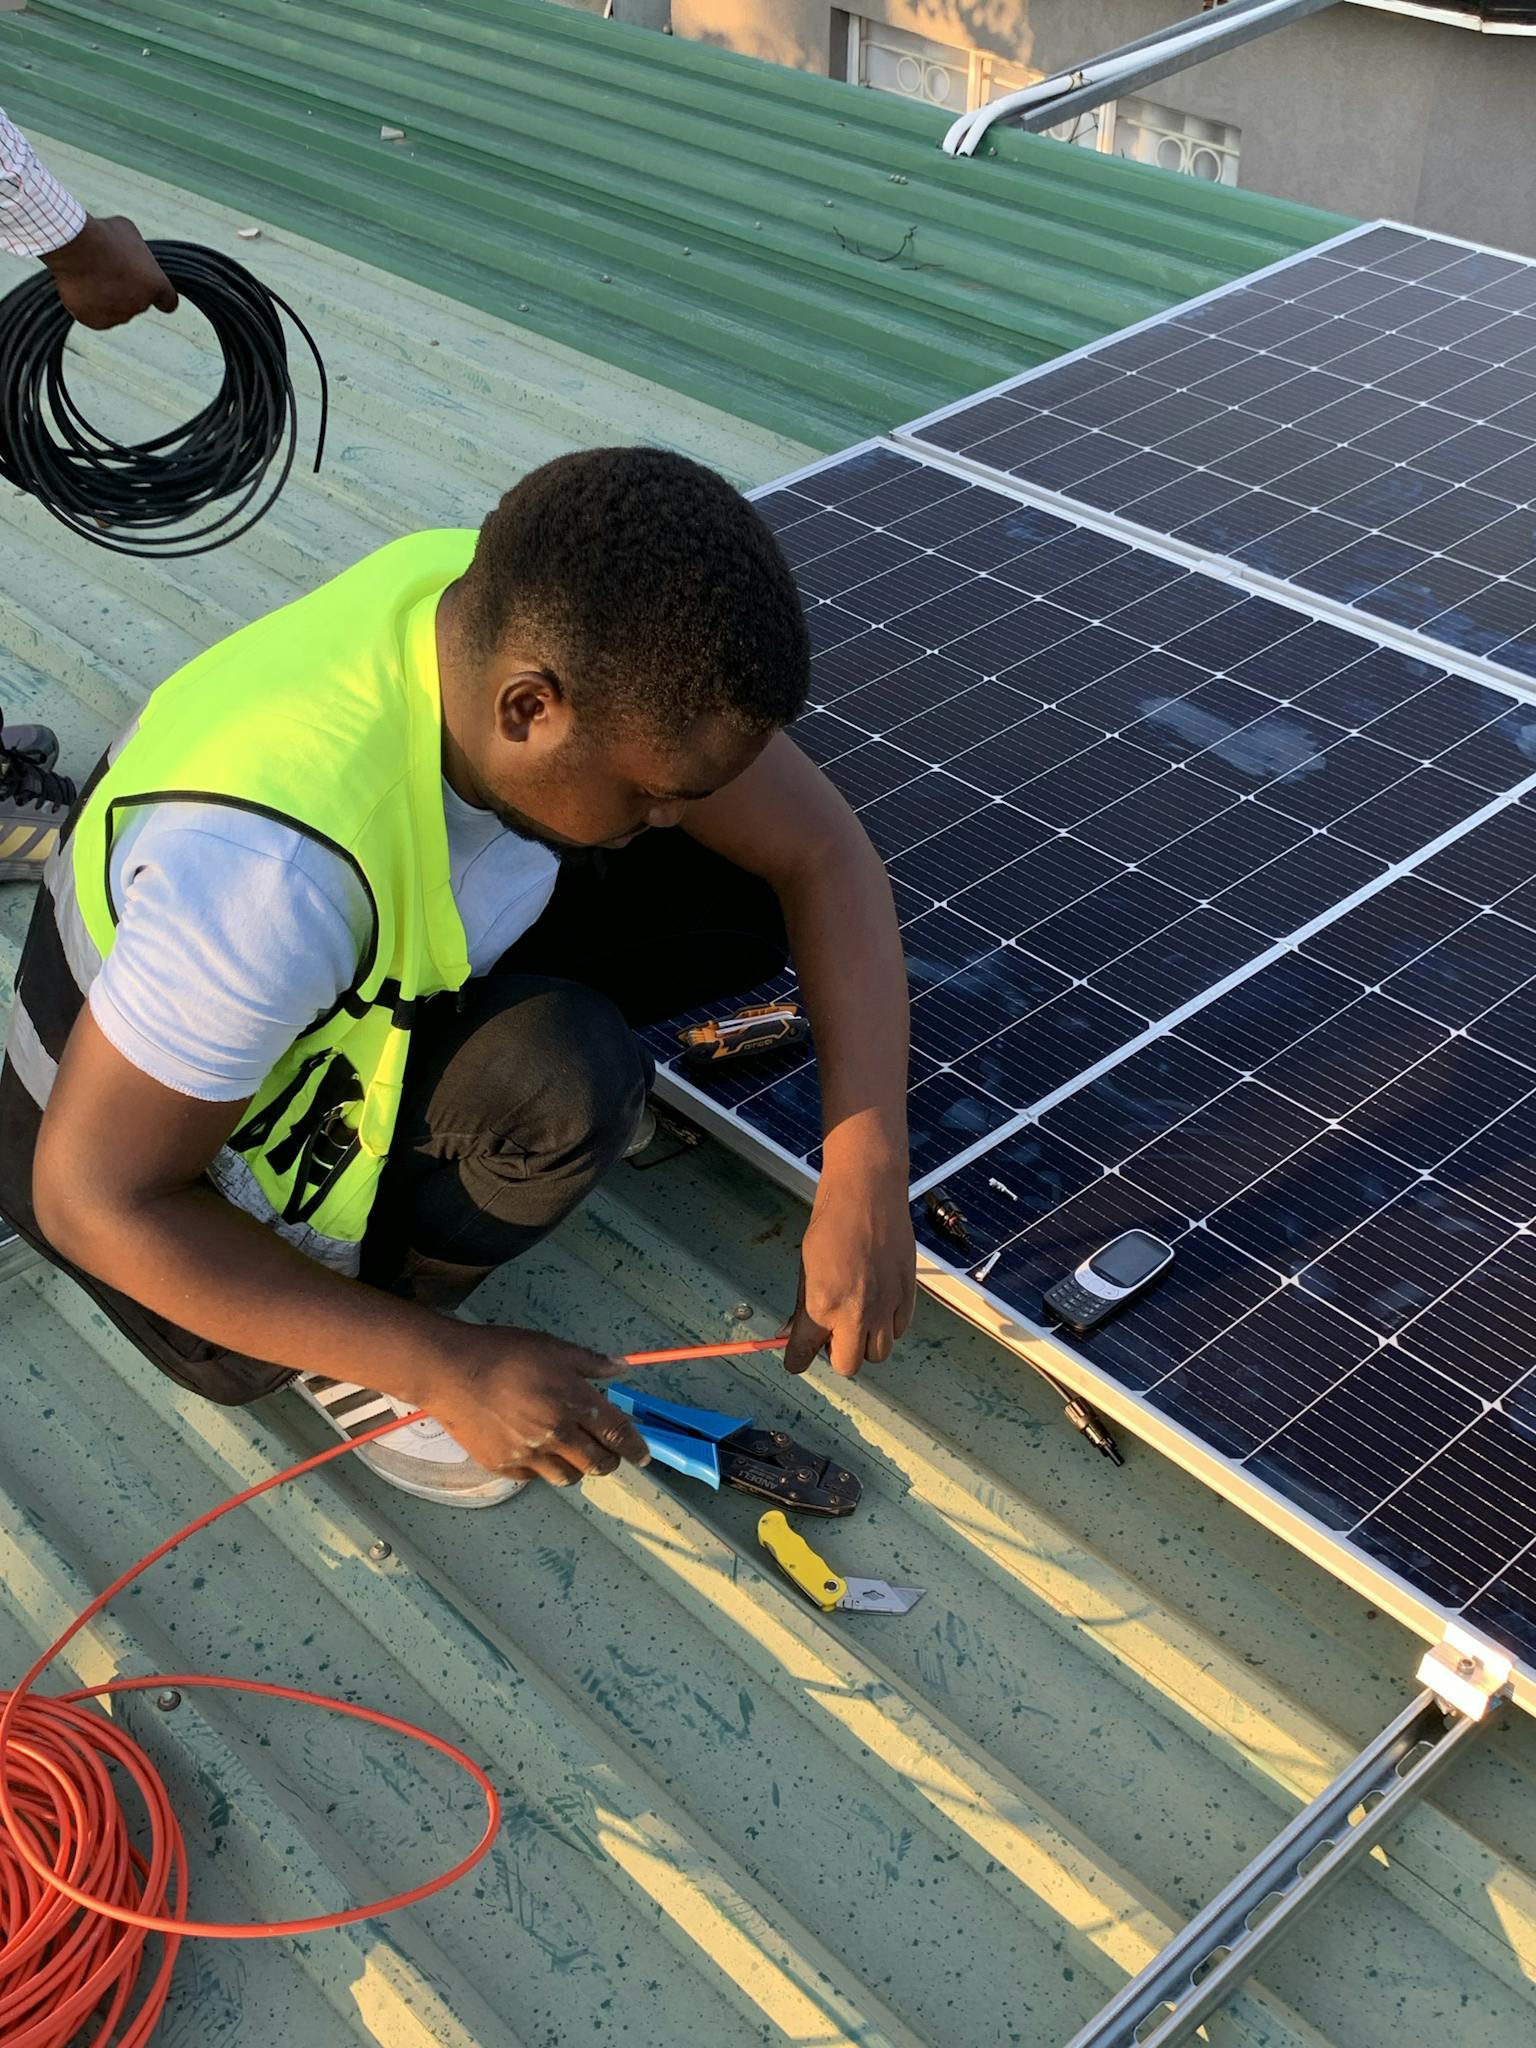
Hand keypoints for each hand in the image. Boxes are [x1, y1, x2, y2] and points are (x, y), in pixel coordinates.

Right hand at [42, 214, 177, 329]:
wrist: (75, 246)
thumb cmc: (104, 235)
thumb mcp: (129, 234)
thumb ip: (136, 252)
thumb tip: (129, 255)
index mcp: (156, 285)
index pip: (168, 302)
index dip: (160, 297)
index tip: (151, 291)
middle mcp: (140, 306)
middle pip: (136, 302)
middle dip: (126, 290)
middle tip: (108, 270)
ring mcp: (118, 316)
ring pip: (114, 310)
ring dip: (106, 298)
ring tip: (90, 274)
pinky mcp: (94, 321)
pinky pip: (93, 314)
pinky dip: (86, 304)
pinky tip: (79, 286)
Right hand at [411, 1325, 650, 1488]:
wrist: (451, 1371)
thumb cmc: (505, 1352)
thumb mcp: (554, 1347)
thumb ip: (591, 1362)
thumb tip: (622, 1368)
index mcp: (574, 1402)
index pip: (617, 1433)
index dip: (635, 1447)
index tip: (643, 1456)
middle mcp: (557, 1434)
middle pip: (598, 1463)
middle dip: (609, 1460)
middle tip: (606, 1452)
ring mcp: (529, 1455)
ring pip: (569, 1477)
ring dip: (577, 1467)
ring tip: (571, 1452)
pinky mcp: (504, 1466)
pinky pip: (535, 1478)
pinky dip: (542, 1468)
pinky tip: (536, 1450)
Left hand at [782, 1158, 916, 1377]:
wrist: (868, 1194)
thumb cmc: (831, 1223)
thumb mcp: (806, 1267)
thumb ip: (804, 1305)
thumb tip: (794, 1332)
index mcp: (823, 1305)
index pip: (804, 1354)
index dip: (797, 1360)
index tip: (796, 1359)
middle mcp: (857, 1313)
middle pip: (848, 1365)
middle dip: (837, 1354)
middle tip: (831, 1334)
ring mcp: (887, 1306)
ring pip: (878, 1353)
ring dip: (864, 1342)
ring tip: (857, 1317)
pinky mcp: (908, 1296)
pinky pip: (899, 1330)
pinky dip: (887, 1325)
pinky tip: (878, 1303)